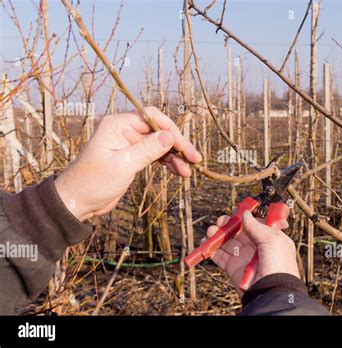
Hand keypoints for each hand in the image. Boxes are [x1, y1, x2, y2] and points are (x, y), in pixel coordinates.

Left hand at [55, 107, 201, 220]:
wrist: (77, 201)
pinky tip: (180, 172)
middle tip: (194, 158)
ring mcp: (130, 144)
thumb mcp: (123, 165)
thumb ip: (147, 150)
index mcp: (118, 125)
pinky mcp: (133, 157)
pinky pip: (155, 155)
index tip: (183, 147)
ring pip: (160, 144)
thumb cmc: (93, 182)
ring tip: (188, 171)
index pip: (152, 118)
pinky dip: (168, 163)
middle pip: (159, 131)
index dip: (171, 130)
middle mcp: (125, 130)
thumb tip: (170, 137)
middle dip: (178, 144)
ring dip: (175, 156)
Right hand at [206, 211, 299, 295]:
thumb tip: (245, 214)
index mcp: (270, 239)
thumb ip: (256, 226)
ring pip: (228, 243)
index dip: (244, 218)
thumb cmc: (278, 265)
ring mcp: (244, 258)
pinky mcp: (234, 269)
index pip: (255, 224)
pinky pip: (221, 257)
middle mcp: (257, 248)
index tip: (235, 212)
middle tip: (220, 222)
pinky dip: (212, 250)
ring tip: (210, 231)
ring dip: (217, 235)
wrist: (272, 292)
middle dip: (228, 225)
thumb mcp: (272, 240)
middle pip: (239, 232)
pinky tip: (205, 243)